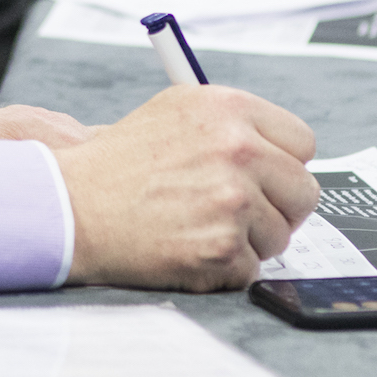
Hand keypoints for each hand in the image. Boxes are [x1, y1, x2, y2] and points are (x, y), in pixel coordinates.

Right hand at [53, 85, 319, 290]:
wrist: (72, 206)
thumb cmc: (119, 163)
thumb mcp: (173, 112)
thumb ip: (232, 124)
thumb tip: (282, 153)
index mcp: (228, 109)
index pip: (302, 142)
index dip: (282, 163)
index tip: (263, 176)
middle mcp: (236, 149)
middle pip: (304, 192)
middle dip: (277, 206)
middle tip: (235, 210)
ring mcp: (231, 201)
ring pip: (280, 235)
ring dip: (247, 239)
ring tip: (198, 225)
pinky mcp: (222, 248)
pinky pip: (251, 268)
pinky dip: (224, 267)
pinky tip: (188, 246)